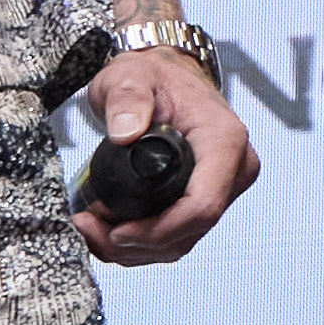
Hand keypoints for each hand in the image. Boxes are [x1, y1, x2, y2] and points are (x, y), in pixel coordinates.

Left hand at [72, 44, 256, 266]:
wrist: (164, 76)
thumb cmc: (151, 75)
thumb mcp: (130, 76)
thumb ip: (127, 98)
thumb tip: (126, 132)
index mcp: (225, 141)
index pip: (203, 205)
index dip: (160, 230)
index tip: (116, 230)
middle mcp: (235, 169)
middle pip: (190, 230)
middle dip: (137, 243)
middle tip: (88, 227)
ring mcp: (223, 188)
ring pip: (182, 241)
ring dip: (134, 249)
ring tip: (90, 227)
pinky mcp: (205, 199)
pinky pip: (177, 236)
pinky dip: (142, 244)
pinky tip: (107, 231)